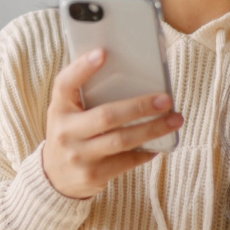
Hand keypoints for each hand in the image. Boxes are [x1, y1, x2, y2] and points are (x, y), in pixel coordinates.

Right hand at [42, 48, 182, 198]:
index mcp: (59, 108)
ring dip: (152, 129)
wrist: (55, 176)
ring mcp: (79, 155)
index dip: (82, 67)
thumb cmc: (70, 133)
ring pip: (121, 140)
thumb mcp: (68, 112)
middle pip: (106, 116)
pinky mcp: (93, 174)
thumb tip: (129, 72)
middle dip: (139, 106)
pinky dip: (146, 151)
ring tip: (174, 120)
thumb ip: (86, 94)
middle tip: (165, 100)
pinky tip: (160, 144)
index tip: (102, 53)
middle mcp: (65, 132)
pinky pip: (126, 161)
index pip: (65, 84)